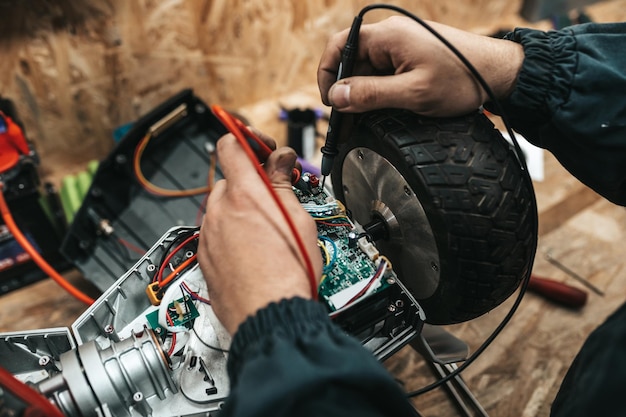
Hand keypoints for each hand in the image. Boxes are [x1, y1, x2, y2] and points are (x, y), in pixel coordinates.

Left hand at [197, 131, 321, 334]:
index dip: (247, 139)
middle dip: (252, 185)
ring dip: (242, 211)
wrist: (271, 316)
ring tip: (268, 232)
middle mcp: (220, 211)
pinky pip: (216, 234)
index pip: (232, 145)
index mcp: (244, 194)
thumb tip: (280, 160)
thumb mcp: (298, 218)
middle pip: (231, 180)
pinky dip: (232, 235)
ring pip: (223, 209)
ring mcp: (209, 235)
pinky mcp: (205, 258)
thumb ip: (282, 183)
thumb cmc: (289, 273)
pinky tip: (254, 251)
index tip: (260, 147)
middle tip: (276, 197)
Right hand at [318, 16, 523, 116]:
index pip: (339, 46)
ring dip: (361, 95)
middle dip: (345, 92)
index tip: (330, 101)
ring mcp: (401, 46)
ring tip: (359, 123)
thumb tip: (337, 97)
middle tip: (344, 122)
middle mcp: (391, 36)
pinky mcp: (410, 57)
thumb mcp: (413, 93)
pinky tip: (378, 113)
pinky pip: (384, 74)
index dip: (327, 74)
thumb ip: (371, 95)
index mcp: (388, 36)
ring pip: (367, 71)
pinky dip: (377, 93)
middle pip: (352, 62)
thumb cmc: (463, 79)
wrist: (499, 74)